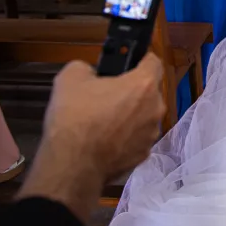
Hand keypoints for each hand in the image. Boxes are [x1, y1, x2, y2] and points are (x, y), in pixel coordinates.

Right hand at [43, 54, 165, 180]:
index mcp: (143, 85)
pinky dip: (125, 138)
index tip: (127, 64)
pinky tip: (105, 141)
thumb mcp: (70, 78)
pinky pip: (136, 138)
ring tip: (103, 121)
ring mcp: (151, 135)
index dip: (140, 59)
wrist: (73, 165)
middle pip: (148, 92)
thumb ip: (86, 67)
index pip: (153, 62)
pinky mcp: (144, 155)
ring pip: (143, 117)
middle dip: (131, 91)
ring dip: (130, 116)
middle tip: (106, 95)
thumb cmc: (75, 117)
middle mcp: (155, 109)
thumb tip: (91, 74)